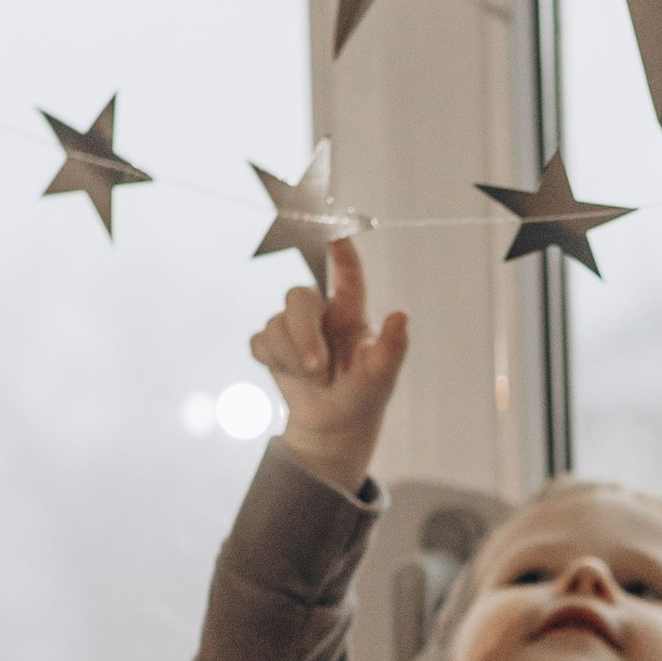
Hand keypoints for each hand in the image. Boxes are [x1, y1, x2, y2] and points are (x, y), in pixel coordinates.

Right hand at [252, 233, 408, 494]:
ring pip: (275, 323)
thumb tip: (402, 315)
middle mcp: (321, 312)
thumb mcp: (383, 374)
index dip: (341, 252)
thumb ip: (393, 345)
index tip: (336, 235)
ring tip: (313, 379)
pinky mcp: (273, 346)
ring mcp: (294, 328)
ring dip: (291, 355)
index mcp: (350, 311)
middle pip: (297, 297)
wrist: (334, 425)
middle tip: (316, 369)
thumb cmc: (364, 394)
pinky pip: (259, 342)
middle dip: (302, 333)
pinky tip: (289, 375)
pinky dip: (273, 361)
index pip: (347, 274)